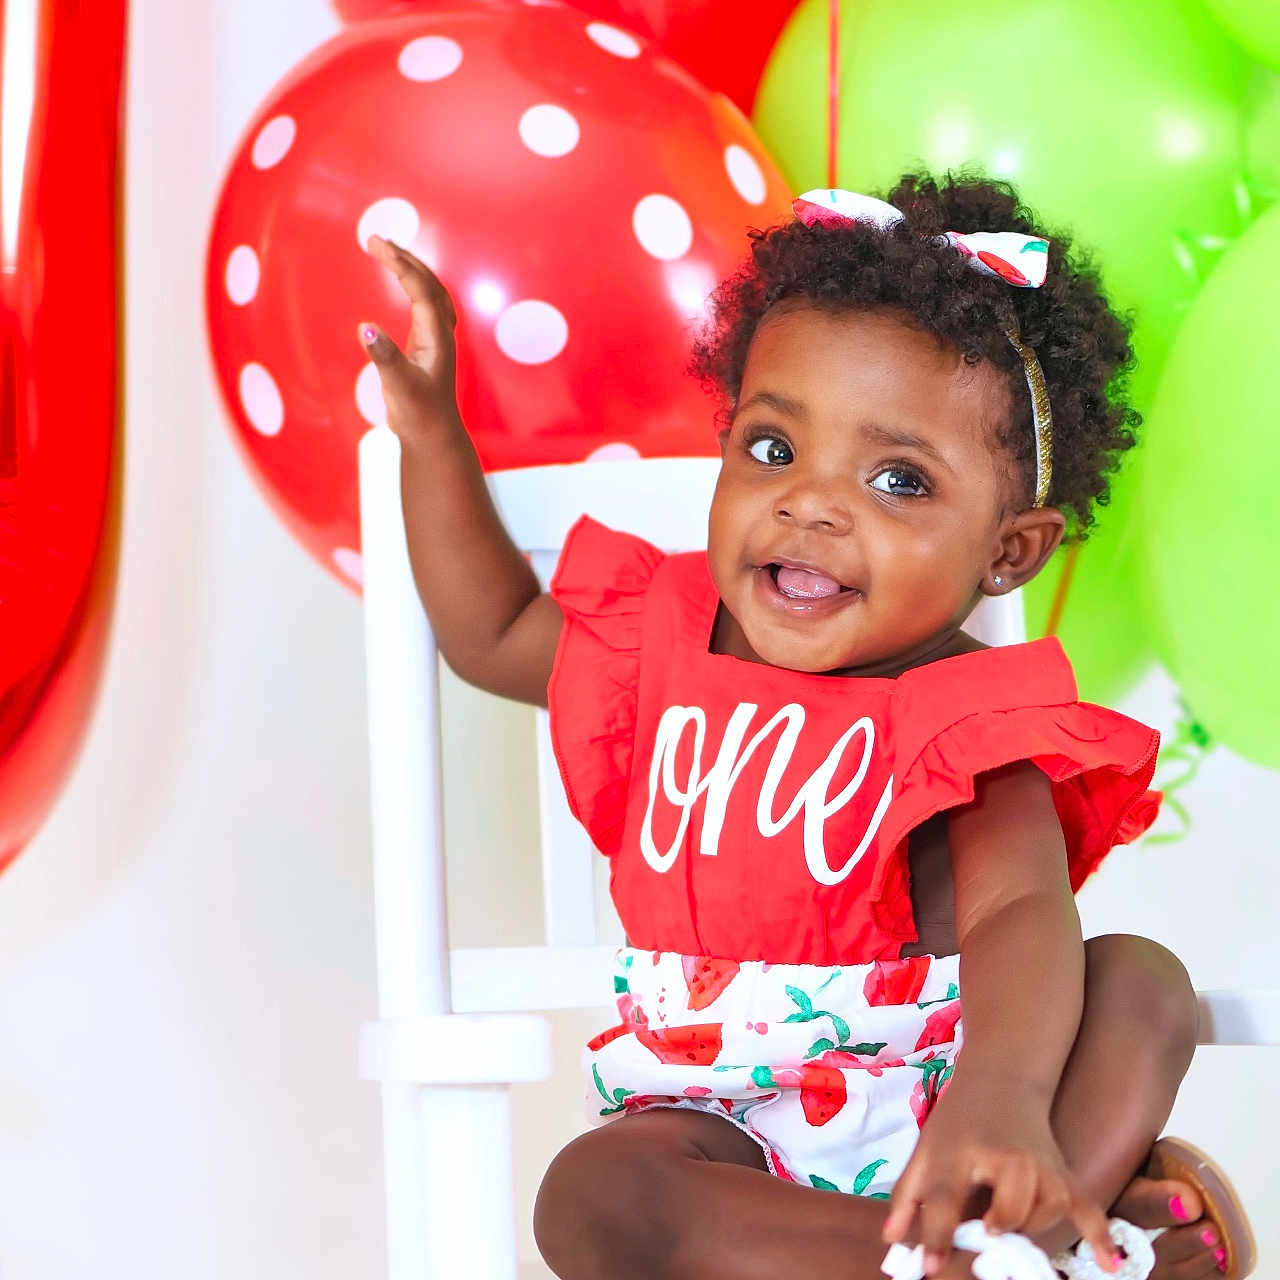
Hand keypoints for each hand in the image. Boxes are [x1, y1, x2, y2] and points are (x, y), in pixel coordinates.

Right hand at [357, 235, 461, 439]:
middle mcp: (441, 333)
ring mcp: (437, 337)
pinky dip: (414, 284)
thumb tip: (366, 327)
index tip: (376, 245)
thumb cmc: (418, 413)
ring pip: (430, 291)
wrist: (433, 435)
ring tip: (386, 249)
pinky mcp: (429, 344)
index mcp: (436, 338)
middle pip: (428, 283)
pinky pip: (426, 303)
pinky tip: (403, 279)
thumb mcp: (397, 386)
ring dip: (411, 267)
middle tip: (375, 239)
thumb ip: (383, 356)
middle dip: (403, 257)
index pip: (420, 290)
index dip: (400, 265)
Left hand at [882, 1081, 1116, 1275]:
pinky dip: (1099, 1234)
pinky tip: (1108, 1263)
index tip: (930, 1269)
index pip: (946, 1195)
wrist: (1000, 1081)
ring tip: (1009, 1226)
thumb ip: (908, 1197)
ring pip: (1047, 1208)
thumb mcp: (926, 1150)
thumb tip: (892, 1243)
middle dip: (998, 1229)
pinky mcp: (1063, 1172)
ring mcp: (1039, 1164)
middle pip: (1009, 1204)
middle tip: (984, 1238)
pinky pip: (1087, 1206)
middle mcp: (1003, 1157)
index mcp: (959, 1151)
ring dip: (1030, 1227)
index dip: (937, 1234)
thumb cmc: (958, 1122)